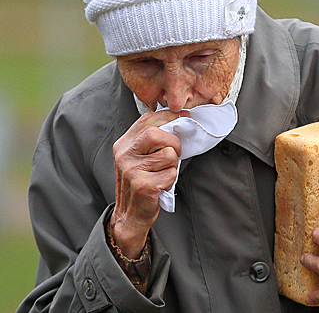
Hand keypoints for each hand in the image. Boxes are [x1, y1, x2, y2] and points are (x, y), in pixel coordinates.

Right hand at [109, 110, 186, 258]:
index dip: (168, 116)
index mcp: (124, 144)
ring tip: (162, 173)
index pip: (147, 120)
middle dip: (174, 142)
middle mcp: (125, 155)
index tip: (183, 117)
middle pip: (157, 134)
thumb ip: (150, 141)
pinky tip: (161, 185)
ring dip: (172, 165)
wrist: (129, 215)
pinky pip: (171, 173)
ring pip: (168, 154)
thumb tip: (177, 121)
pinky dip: (171, 180)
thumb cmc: (139, 184)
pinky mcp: (143, 185)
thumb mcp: (138, 158)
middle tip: (174, 154)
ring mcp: (132, 170)